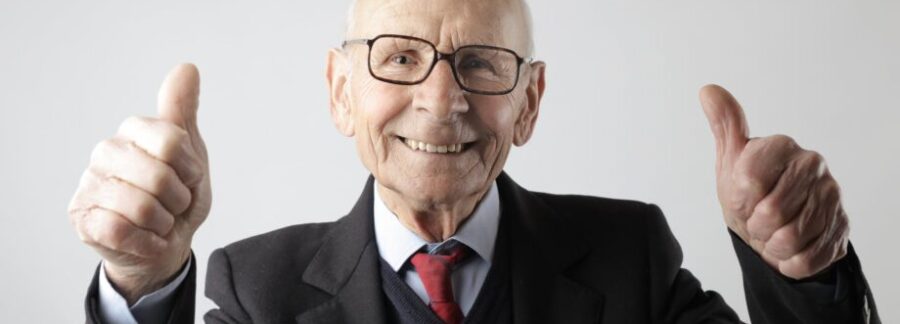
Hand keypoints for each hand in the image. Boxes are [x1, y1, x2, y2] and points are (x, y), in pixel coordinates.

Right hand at [68, 64, 210, 302]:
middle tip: (174, 204)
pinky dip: (147, 240)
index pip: (172, 141)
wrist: (166, 243)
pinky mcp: (82, 217)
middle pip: (159, 176)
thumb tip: (187, 68)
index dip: (190, 168)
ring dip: (164, 223)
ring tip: (159, 220)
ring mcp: (90, 184)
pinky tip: (144, 237)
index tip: (188, 176)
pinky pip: (122, 229)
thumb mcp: (191, 153)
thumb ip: (184, 112)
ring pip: (142, 207)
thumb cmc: (177, 196)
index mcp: (134, 130)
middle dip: (179, 200)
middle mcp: (106, 151)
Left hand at [699, 84, 848, 279]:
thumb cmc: (750, 191)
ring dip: (771, 245)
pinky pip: (807, 258)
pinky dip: (790, 261)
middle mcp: (812, 165)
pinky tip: (789, 248)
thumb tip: (708, 91)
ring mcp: (832, 196)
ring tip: (772, 233)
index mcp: (782, 145)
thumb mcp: (731, 160)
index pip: (748, 180)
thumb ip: (725, 126)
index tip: (741, 199)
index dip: (738, 200)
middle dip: (755, 226)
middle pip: (771, 212)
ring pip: (790, 238)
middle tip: (756, 220)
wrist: (776, 227)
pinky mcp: (842, 228)